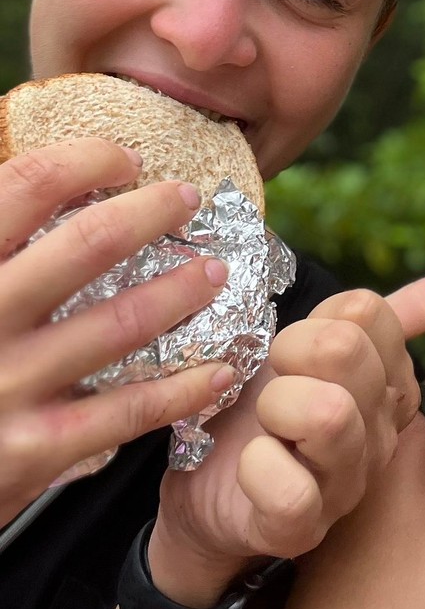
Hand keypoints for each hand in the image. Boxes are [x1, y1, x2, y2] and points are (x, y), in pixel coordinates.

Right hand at [0, 137, 234, 525]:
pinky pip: (127, 410)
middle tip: (186, 199)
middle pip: (89, 244)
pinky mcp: (34, 448)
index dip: (87, 160)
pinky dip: (184, 388)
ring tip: (213, 272)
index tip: (125, 160)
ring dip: (180, 291)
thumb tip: (52, 180)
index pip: (28, 185)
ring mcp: (10, 385)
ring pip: (121, 323)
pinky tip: (220, 371)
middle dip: (152, 212)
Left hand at [148, 268, 424, 605]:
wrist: (210, 480)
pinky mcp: (301, 528)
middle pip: (345, 350)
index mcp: (389, 380)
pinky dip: (258, 468)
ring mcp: (345, 482)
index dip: (317, 321)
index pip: (368, 311)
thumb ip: (401, 311)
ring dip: (277, 405)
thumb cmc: (274, 403)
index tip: (295, 352)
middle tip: (275, 383)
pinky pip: (290, 490)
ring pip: (330, 414)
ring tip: (266, 425)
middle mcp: (378, 431)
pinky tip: (253, 465)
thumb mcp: (325, 343)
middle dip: (291, 353)